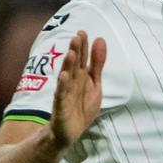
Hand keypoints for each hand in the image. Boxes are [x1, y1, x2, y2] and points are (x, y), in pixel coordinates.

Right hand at [49, 30, 105, 147]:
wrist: (68, 131)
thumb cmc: (81, 106)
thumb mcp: (94, 84)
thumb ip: (97, 64)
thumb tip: (101, 39)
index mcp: (80, 77)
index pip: (82, 59)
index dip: (83, 46)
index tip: (83, 31)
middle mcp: (71, 83)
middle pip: (74, 65)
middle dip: (76, 51)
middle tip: (77, 36)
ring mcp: (65, 94)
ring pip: (66, 78)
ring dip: (68, 66)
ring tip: (71, 53)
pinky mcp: (61, 107)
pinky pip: (61, 95)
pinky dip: (62, 86)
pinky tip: (63, 77)